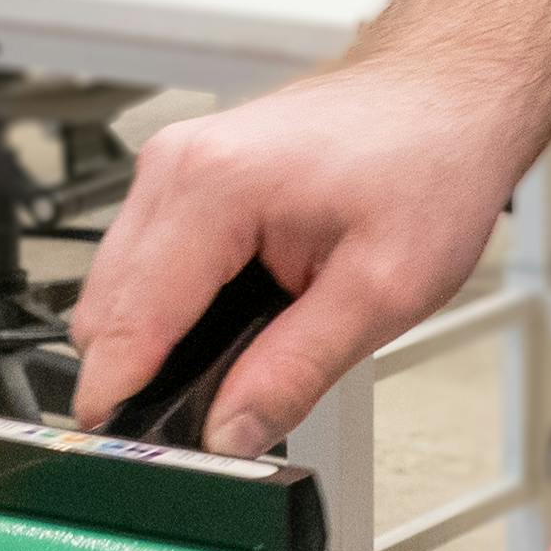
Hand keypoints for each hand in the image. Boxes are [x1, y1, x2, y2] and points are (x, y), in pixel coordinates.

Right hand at [65, 54, 550, 453]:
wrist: (446, 92)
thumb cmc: (429, 162)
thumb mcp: (383, 290)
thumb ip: (295, 370)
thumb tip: (230, 433)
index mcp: (212, 187)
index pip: (129, 321)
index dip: (121, 401)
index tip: (123, 458)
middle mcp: (176, 165)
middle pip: (104, 308)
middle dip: (138, 375)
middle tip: (196, 430)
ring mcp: (174, 162)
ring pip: (116, 285)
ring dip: (152, 339)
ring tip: (224, 375)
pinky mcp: (185, 171)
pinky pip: (143, 258)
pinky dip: (168, 305)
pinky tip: (225, 325)